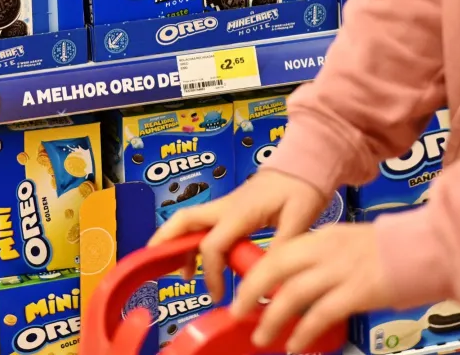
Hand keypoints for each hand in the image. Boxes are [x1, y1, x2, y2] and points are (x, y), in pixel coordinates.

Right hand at [149, 171, 328, 300]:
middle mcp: (225, 206)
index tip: (219, 296)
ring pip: (189, 221)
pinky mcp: (230, 208)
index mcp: (240, 212)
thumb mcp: (300, 219)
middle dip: (165, 241)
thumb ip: (282, 249)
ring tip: (179, 272)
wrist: (305, 162)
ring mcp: (225, 205)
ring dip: (177, 242)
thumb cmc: (302, 188)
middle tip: (154, 265)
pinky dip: (193, 240)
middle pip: (184, 220)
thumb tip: (267, 281)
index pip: (212, 245)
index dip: (211, 273)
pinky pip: (203, 224)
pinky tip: (199, 261)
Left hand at [231, 223, 394, 352]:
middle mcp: (326, 249)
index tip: (247, 289)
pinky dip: (303, 332)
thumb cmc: (395, 251)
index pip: (281, 251)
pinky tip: (295, 346)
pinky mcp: (356, 292)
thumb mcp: (351, 244)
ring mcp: (340, 270)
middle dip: (252, 290)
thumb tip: (305, 284)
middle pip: (275, 267)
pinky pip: (319, 315)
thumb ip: (326, 259)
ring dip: (272, 318)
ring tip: (262, 337)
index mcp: (324, 236)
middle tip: (238, 310)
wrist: (429, 248)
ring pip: (292, 293)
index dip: (258, 271)